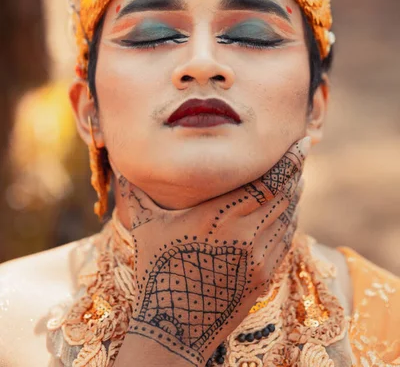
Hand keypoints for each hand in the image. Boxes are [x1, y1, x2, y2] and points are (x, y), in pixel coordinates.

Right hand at [114, 136, 309, 365]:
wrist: (174, 327)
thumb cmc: (157, 272)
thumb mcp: (146, 228)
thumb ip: (136, 194)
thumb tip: (119, 167)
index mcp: (219, 215)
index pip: (268, 181)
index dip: (289, 160)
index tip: (301, 142)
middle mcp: (246, 234)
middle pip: (285, 194)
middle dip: (295, 172)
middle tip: (299, 153)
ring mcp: (259, 258)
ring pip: (289, 217)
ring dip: (295, 195)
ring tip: (297, 178)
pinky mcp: (264, 277)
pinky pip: (286, 240)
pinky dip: (290, 221)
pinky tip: (288, 212)